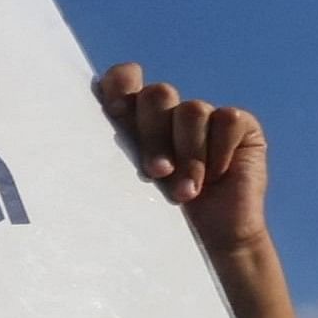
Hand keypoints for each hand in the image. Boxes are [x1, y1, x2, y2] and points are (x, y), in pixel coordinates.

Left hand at [97, 63, 267, 259]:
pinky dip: (217, 152)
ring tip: (184, 191)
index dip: (120, 85)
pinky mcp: (238, 124)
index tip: (116, 111)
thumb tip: (79, 120)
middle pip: (157, 94)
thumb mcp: (126, 180)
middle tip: (156, 172)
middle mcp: (169, 112)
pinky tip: (216, 177)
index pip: (123, 78)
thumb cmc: (157, 215)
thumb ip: (111, 147)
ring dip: (187, 154)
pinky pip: (226, 120)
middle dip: (153, 135)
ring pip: (191, 109)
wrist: (206, 239)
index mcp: (134, 120)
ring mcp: (205, 116)